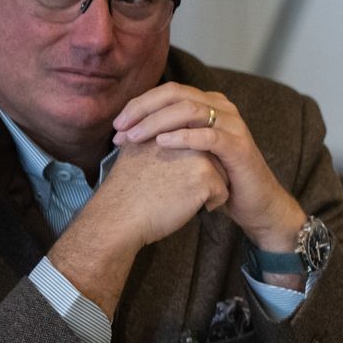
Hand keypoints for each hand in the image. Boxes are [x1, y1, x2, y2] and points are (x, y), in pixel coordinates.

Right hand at [47, 136, 233, 318]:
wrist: (120, 215)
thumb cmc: (128, 188)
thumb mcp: (138, 149)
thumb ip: (158, 136)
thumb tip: (173, 135)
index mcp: (168, 127)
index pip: (198, 144)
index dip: (187, 165)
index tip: (167, 176)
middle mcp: (185, 135)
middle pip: (213, 157)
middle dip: (200, 175)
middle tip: (169, 187)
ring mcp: (197, 154)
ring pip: (222, 174)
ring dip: (206, 188)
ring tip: (176, 194)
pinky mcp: (205, 176)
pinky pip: (222, 193)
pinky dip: (209, 204)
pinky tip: (184, 205)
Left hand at [111, 83, 305, 256]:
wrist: (254, 203)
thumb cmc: (218, 178)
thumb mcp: (190, 151)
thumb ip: (169, 133)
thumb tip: (128, 128)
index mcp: (210, 104)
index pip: (169, 91)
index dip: (139, 104)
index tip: (116, 126)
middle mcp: (223, 108)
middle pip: (176, 94)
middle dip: (143, 110)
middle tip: (120, 129)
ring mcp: (234, 126)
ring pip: (190, 110)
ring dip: (157, 122)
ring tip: (135, 137)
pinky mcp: (240, 147)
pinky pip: (209, 136)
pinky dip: (183, 137)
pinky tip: (162, 143)